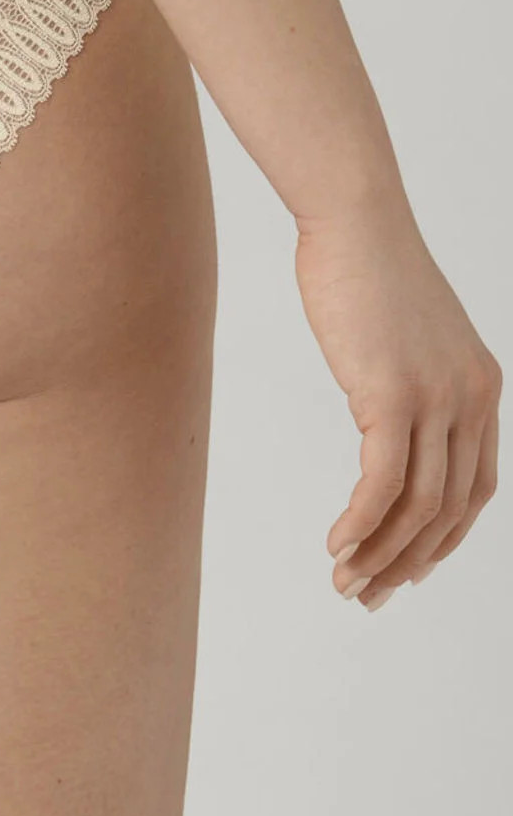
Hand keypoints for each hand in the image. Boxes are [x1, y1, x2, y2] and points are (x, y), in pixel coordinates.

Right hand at [295, 205, 499, 610]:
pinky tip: (335, 543)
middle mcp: (471, 399)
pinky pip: (382, 482)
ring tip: (343, 579)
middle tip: (365, 594)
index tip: (401, 569)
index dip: (441, 540)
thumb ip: (407, 380)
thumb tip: (382, 418)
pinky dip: (360, 523)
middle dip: (407, 561)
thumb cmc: (362, 268)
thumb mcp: (400, 335)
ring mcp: (436, 398)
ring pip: (418, 505)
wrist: (353, 222)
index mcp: (480, 388)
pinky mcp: (393, 395)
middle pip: (449, 509)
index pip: (474, 488)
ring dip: (379, 552)